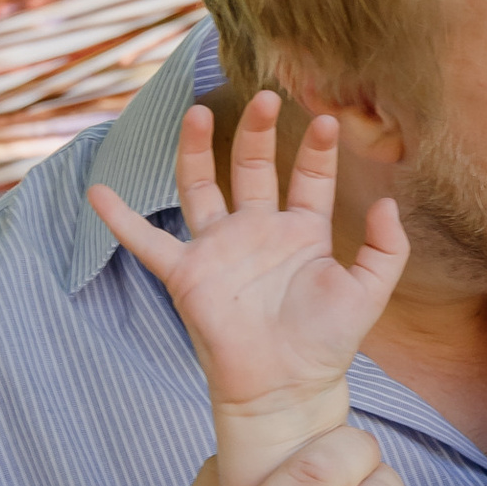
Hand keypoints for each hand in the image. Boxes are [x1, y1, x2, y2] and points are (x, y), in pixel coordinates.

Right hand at [88, 93, 407, 425]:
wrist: (287, 388)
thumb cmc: (328, 344)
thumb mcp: (369, 293)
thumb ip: (386, 249)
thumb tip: (388, 202)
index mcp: (302, 234)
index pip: (308, 178)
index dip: (315, 150)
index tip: (325, 120)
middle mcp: (258, 233)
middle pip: (253, 168)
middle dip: (257, 132)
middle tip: (264, 96)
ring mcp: (219, 250)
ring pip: (201, 187)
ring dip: (197, 151)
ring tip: (197, 113)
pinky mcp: (187, 274)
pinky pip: (146, 242)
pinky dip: (121, 219)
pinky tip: (98, 192)